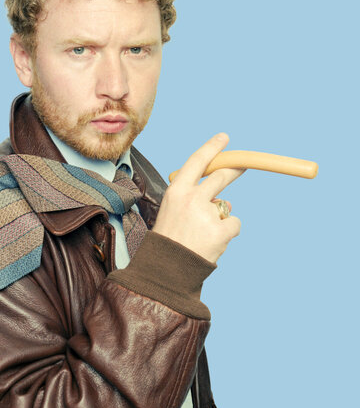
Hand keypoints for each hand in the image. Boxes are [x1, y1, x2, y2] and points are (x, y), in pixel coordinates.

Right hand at [153, 133, 243, 262]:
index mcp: (176, 191)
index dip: (211, 148)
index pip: (197, 161)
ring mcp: (207, 214)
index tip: (224, 138)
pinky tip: (211, 243)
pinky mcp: (220, 230)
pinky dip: (227, 233)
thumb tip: (225, 200)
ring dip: (221, 217)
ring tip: (202, 235)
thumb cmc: (169, 239)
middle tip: (242, 167)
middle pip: (220, 176)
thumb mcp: (172, 211)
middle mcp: (192, 198)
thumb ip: (193, 199)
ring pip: (227, 207)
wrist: (166, 269)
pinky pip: (234, 224)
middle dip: (234, 169)